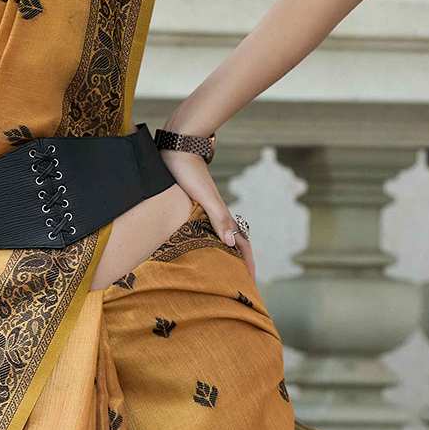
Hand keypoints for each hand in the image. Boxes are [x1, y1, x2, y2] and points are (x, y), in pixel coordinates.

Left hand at [157, 148, 257, 287]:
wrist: (178, 147)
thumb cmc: (189, 172)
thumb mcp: (204, 197)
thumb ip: (218, 218)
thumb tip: (231, 243)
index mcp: (221, 215)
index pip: (241, 243)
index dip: (247, 263)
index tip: (250, 282)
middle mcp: (216, 214)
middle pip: (234, 241)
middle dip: (239, 262)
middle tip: (238, 282)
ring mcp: (206, 209)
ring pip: (221, 236)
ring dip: (225, 253)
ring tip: (222, 270)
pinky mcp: (194, 203)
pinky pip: (206, 228)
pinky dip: (208, 241)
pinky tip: (200, 246)